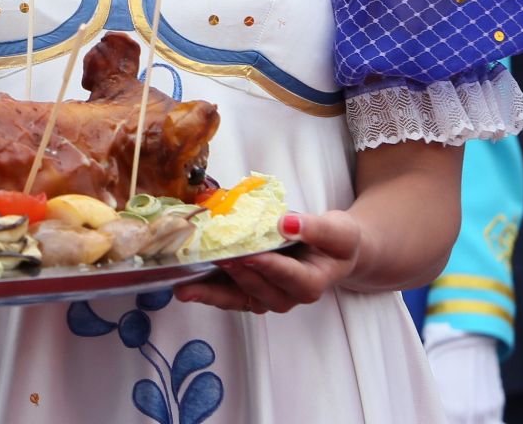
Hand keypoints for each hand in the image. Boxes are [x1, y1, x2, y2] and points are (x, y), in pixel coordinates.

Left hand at [173, 211, 361, 315]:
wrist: (331, 252)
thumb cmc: (336, 242)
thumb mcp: (337, 231)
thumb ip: (315, 228)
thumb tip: (287, 223)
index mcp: (312, 282)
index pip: (292, 278)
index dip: (270, 268)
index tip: (250, 255)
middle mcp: (288, 295)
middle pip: (261, 292)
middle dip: (236, 277)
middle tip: (215, 259)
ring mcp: (267, 296)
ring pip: (240, 299)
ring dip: (213, 294)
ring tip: (186, 289)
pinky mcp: (250, 290)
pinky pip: (229, 295)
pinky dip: (208, 291)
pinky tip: (185, 286)